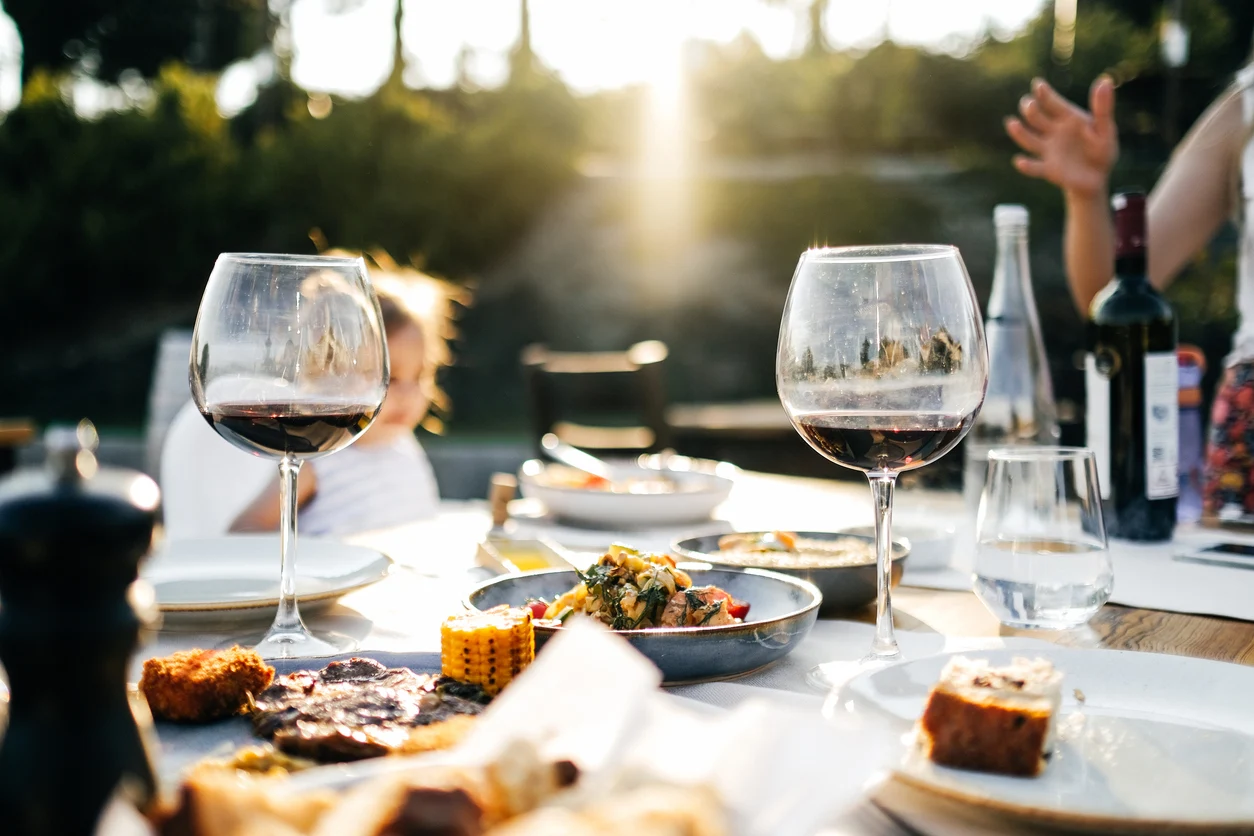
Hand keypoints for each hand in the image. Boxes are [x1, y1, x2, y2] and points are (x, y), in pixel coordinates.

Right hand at [1005, 76, 1117, 199]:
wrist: (1096, 176)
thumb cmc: (1102, 149)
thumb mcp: (1105, 128)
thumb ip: (1103, 107)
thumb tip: (1105, 80)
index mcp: (1067, 118)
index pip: (1053, 103)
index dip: (1044, 93)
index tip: (1038, 84)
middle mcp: (1053, 131)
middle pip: (1037, 118)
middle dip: (1031, 110)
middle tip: (1028, 104)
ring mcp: (1048, 150)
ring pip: (1030, 140)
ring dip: (1020, 133)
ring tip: (1012, 123)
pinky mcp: (1047, 168)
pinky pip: (1035, 167)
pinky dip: (1026, 166)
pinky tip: (1019, 161)